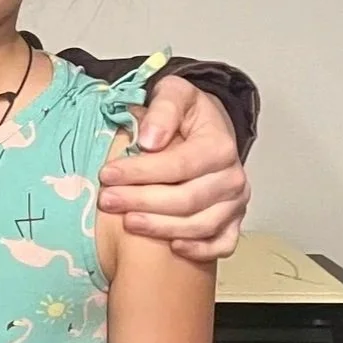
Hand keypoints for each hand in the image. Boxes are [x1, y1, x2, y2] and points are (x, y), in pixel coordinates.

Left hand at [98, 78, 248, 261]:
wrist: (203, 128)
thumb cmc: (185, 112)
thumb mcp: (173, 93)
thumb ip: (163, 110)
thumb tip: (150, 141)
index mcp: (220, 145)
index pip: (180, 164)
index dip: (141, 171)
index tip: (107, 174)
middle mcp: (232, 177)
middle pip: (188, 198)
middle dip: (143, 201)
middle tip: (107, 200)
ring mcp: (235, 203)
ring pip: (202, 224)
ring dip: (162, 227)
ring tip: (127, 222)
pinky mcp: (232, 221)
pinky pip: (222, 243)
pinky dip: (200, 249)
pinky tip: (172, 247)